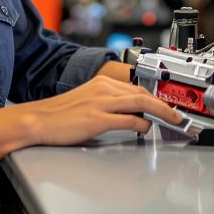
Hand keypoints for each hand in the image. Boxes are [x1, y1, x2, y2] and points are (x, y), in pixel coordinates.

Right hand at [16, 75, 182, 146]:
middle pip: (143, 93)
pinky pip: (127, 120)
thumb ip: (107, 104)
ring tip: (171, 120)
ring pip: (140, 102)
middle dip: (164, 104)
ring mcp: (100, 103)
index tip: (166, 106)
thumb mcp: (86, 101)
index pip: (135, 87)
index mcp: (101, 84)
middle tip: (177, 115)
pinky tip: (145, 130)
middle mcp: (103, 89)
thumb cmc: (59, 115)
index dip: (155, 97)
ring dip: (160, 112)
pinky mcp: (97, 119)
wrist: (36, 120)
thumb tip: (128, 115)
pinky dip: (141, 125)